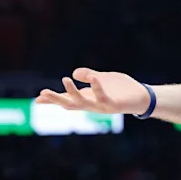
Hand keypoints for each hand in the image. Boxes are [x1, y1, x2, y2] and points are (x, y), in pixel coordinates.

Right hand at [36, 67, 150, 115]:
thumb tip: (74, 72)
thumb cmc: (122, 89)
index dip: (53, 100)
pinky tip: (94, 78)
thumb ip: (89, 76)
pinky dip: (98, 88)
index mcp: (88, 97)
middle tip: (42, 94)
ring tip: (65, 80)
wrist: (143, 96)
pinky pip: (103, 97)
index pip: (67, 99)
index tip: (37, 99)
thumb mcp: (102, 78)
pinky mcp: (114, 105)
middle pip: (70, 104)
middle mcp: (92, 104)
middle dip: (56, 99)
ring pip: (83, 103)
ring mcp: (102, 106)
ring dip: (73, 93)